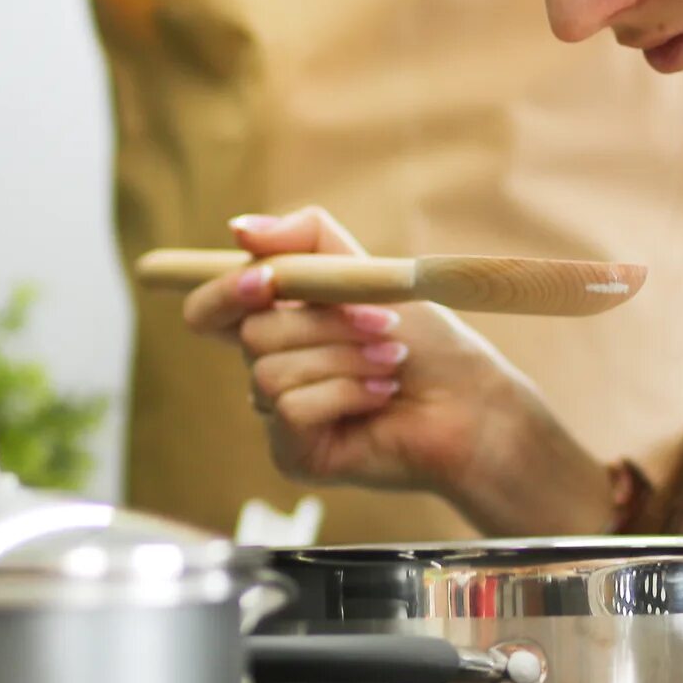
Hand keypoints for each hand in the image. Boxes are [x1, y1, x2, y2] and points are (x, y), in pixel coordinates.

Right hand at [180, 206, 610, 533]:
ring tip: (391, 361)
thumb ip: (307, 240)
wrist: (472, 402)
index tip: (267, 280)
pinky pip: (292, 410)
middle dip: (325, 321)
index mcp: (278, 323)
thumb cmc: (427, 341)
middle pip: (251, 332)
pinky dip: (347, 393)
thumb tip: (239, 228)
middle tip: (384, 323)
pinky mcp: (296, 454)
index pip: (210, 310)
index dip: (225, 291)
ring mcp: (279, 415)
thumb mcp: (367, 273)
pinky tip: (381, 395)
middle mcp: (269, 368)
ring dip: (344, 358)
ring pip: (271, 372)